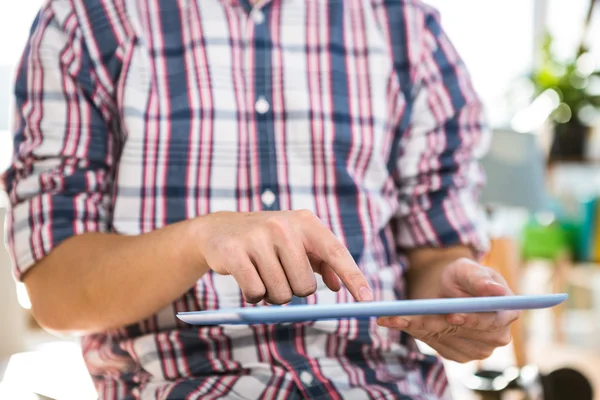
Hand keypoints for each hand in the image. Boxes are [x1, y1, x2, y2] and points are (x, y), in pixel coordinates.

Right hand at [196, 210, 372, 304]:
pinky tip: (247, 278)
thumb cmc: (267, 240)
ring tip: (262, 275)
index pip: (335, 253)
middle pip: (305, 287)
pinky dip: (253, 296)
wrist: (220, 230)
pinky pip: (255, 293)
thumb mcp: (297, 241)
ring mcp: (258, 238)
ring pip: (280, 294)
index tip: (368, 300)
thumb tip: (338, 286)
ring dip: (272, 295)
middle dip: (294, 291)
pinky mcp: (235, 253)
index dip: (353, 277)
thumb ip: (321, 261)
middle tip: (280, 276)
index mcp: (305, 222)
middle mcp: (283, 226)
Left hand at [377, 258, 518, 362]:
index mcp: (508, 312)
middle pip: (463, 333)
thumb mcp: (467, 269)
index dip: (472, 320)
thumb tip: (494, 289)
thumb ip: (479, 278)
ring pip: (444, 338)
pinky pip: (434, 344)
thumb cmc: (462, 275)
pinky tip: (399, 321)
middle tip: (402, 316)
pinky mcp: (458, 354)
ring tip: (392, 315)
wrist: (448, 287)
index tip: (452, 315)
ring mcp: (479, 350)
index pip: (492, 322)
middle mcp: (497, 336)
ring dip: (417, 326)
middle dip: (433, 322)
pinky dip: (414, 331)